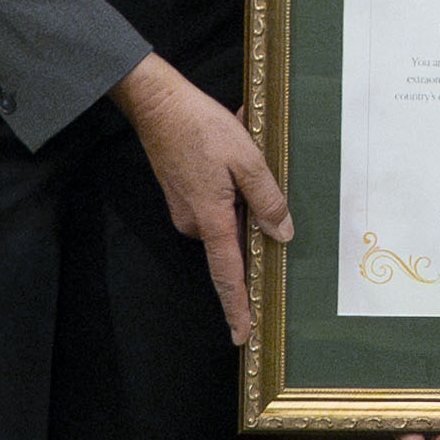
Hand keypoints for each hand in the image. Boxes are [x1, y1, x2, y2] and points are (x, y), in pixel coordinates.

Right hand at [115, 52, 291, 343]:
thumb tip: (282, 235)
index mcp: (212, 220)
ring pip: (227, 215)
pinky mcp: (182, 196)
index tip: (242, 336)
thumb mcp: (247, 159)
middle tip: (248, 165)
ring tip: (240, 148)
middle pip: (235, 236)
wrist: (157, 104)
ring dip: (240, 190)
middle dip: (251, 210)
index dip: (237, 307)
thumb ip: (268, 200)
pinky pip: (215, 201)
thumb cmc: (201, 127)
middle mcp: (194, 223)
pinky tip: (229, 149)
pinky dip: (228, 182)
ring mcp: (185, 210)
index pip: (229, 275)